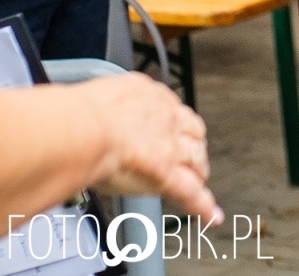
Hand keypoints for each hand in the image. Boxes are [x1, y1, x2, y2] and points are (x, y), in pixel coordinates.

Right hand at [81, 74, 221, 222]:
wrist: (84, 129)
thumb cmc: (77, 115)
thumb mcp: (95, 98)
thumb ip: (102, 108)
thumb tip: (89, 115)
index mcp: (145, 94)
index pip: (166, 107)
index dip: (170, 121)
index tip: (167, 128)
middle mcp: (164, 116)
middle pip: (191, 131)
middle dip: (192, 143)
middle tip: (189, 155)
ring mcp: (169, 146)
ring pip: (195, 158)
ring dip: (198, 170)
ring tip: (199, 181)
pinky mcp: (167, 173)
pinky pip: (190, 192)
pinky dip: (201, 205)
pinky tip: (210, 215)